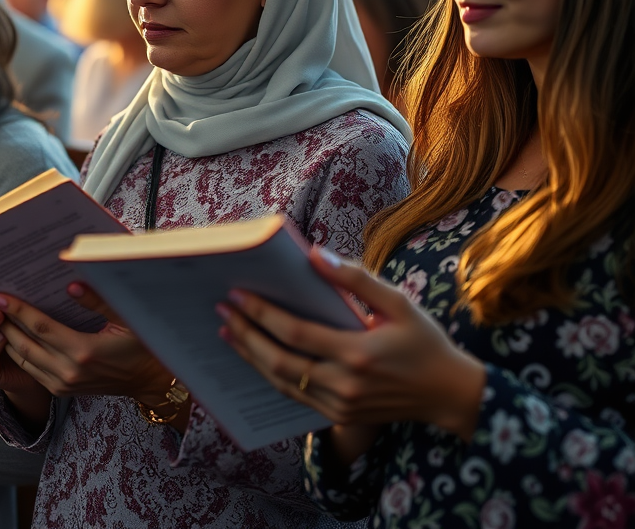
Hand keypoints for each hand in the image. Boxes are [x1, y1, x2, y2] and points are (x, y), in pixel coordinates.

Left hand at [0, 283, 173, 405]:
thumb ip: (99, 301)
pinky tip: (12, 336)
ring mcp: (63, 384)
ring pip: (24, 360)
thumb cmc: (142, 344)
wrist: (148, 379)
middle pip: (25, 345)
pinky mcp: (61, 390)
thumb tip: (71, 285)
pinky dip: (19, 353)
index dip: (18, 311)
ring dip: (7, 339)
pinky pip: (32, 370)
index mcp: (83, 351)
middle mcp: (68, 371)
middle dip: (4, 323)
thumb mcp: (127, 318)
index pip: (40, 327)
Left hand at [218, 248, 485, 447]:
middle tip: (222, 310)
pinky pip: (294, 395)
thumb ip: (356, 279)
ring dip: (250, 355)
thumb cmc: (424, 342)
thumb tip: (315, 255)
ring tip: (228, 330)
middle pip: (279, 361)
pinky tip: (254, 356)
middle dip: (245, 334)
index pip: (295, 332)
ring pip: (280, 382)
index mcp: (358, 353)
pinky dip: (268, 375)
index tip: (237, 293)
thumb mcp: (398, 303)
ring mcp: (340, 406)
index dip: (262, 313)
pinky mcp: (339, 417)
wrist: (449, 396)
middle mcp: (344, 384)